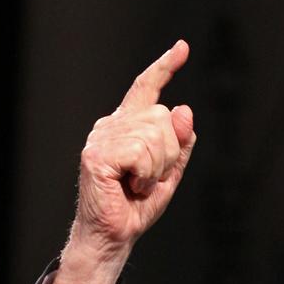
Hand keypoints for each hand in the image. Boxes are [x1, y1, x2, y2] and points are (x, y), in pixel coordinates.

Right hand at [51, 40, 196, 283]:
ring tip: (138, 185)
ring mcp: (102, 137)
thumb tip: (185, 109)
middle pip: (162, 116)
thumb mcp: (169, 172)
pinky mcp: (98, 154)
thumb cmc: (137, 207)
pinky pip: (141, 153)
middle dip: (169, 153)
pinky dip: (146, 175)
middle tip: (149, 179)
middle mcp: (112, 125)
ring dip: (157, 168)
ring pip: (155, 135)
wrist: (114, 235)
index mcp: (127, 126)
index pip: (147, 89)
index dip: (165, 67)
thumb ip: (180, 143)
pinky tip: (130, 187)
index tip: (182, 48)